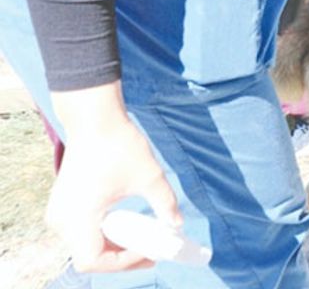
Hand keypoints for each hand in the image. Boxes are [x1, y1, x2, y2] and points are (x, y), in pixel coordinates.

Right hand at [49, 84, 181, 272]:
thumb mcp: (149, 177)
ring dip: (112, 247)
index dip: (122, 262)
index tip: (149, 250)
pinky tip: (126, 227)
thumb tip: (177, 224)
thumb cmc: (119, 145)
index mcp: (77, 218)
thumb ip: (164, 204)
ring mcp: (58, 213)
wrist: (94, 119)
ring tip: (142, 241)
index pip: (93, 260)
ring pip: (84, 245)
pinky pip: (81, 231)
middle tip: (151, 252)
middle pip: (89, 256)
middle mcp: (61, 220)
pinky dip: (103, 234)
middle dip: (121, 258)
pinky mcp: (62, 204)